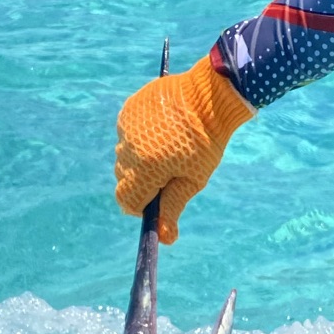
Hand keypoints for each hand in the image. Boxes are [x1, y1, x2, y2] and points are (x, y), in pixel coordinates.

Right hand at [114, 56, 254, 243]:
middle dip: (140, 181)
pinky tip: (162, 128)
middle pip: (124, 178)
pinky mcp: (128, 109)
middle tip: (166, 172)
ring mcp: (127, 126)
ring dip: (139, 157)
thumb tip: (164, 238)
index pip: (126, 200)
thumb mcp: (193, 179)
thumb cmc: (207, 142)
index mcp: (147, 168)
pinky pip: (127, 132)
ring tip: (167, 146)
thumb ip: (173, 207)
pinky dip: (139, 136)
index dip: (139, 206)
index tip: (153, 202)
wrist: (210, 95)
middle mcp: (131, 148)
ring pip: (124, 154)